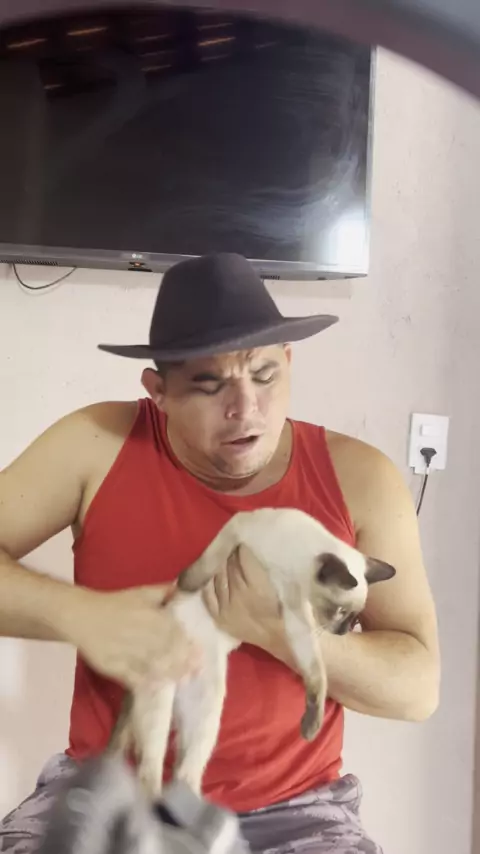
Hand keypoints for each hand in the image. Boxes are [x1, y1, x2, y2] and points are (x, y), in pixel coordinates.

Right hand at [64, 584, 199, 689]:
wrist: (82, 616)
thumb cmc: (115, 603)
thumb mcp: (142, 592)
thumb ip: (164, 592)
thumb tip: (185, 590)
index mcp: (151, 617)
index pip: (175, 633)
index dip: (188, 645)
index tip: (200, 653)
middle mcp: (143, 635)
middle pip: (168, 652)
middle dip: (184, 662)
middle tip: (196, 671)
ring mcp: (129, 653)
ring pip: (155, 666)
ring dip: (171, 674)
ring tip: (183, 680)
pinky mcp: (115, 667)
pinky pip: (135, 678)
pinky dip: (148, 683)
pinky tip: (158, 686)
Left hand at [202, 545, 281, 647]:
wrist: (276, 638)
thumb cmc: (282, 610)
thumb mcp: (277, 585)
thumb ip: (261, 568)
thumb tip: (245, 549)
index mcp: (257, 587)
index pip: (243, 559)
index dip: (242, 549)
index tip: (243, 544)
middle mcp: (239, 595)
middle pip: (229, 566)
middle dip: (231, 555)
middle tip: (233, 548)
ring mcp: (226, 606)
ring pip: (218, 577)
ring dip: (220, 565)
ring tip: (224, 558)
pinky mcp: (218, 616)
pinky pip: (207, 594)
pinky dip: (208, 582)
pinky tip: (212, 574)